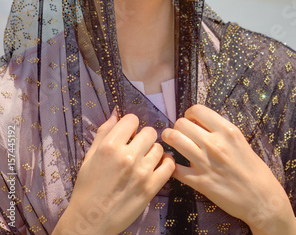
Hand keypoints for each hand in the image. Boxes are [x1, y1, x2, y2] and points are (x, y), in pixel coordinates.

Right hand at [53, 112, 174, 234]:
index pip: (131, 120)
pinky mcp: (151, 188)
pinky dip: (165, 164)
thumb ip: (104, 132)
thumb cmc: (87, 188)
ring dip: (152, 151)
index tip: (128, 134)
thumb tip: (116, 113)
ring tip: (144, 160)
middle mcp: (127, 157)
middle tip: (137, 147)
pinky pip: (169, 166)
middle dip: (143, 137)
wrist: (90, 221)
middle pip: (149, 132)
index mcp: (110, 146)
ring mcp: (141, 173)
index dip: (130, 126)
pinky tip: (156, 166)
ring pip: (159, 148)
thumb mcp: (90, 156)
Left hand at [162, 105, 295, 234]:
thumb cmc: (253, 169)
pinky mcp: (199, 182)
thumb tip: (201, 122)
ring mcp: (205, 162)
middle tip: (181, 133)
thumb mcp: (240, 140)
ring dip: (169, 139)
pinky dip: (171, 165)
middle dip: (178, 126)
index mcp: (227, 130)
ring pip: (174, 139)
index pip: (197, 110)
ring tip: (171, 142)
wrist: (261, 199)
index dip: (189, 114)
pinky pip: (175, 168)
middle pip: (181, 123)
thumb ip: (220, 130)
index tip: (190, 121)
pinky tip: (175, 164)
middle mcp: (214, 143)